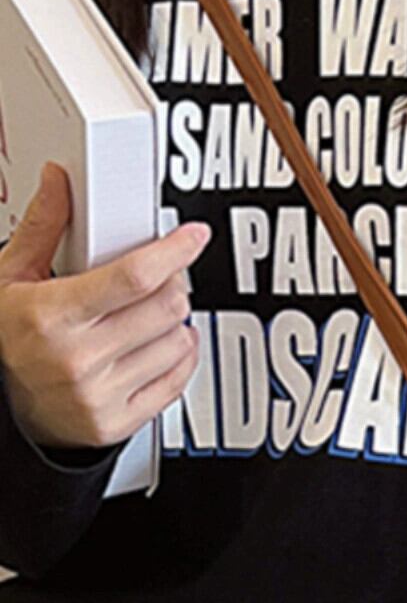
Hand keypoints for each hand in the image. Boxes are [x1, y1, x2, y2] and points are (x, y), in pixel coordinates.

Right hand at [0, 160, 211, 449]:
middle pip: (166, 307)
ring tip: (150, 315)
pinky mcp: (117, 421)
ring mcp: (100, 394)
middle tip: (164, 276)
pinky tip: (160, 345)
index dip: (173, 251)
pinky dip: (179, 357)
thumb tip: (58, 182)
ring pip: (178, 342)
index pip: (133, 277)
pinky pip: (177, 381)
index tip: (192, 238)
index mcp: (51, 316)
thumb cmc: (6, 339)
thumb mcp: (10, 277)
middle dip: (174, 283)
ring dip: (176, 322)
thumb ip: (43, 228)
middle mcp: (78, 358)